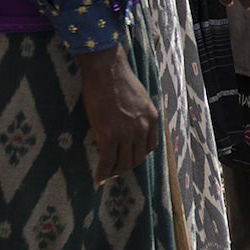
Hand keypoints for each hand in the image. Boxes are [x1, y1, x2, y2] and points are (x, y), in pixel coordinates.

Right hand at [78, 48, 158, 183]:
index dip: (139, 156)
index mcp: (152, 119)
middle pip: (137, 158)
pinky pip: (107, 161)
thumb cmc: (118, 80)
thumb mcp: (139, 99)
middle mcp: (142, 128)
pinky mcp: (109, 135)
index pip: (150, 147)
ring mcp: (126, 133)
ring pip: (123, 163)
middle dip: (126, 167)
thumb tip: (129, 128)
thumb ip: (138, 115)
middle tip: (115, 171)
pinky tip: (98, 178)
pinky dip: (102, 172)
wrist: (106, 71)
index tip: (129, 159)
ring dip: (114, 171)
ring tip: (106, 175)